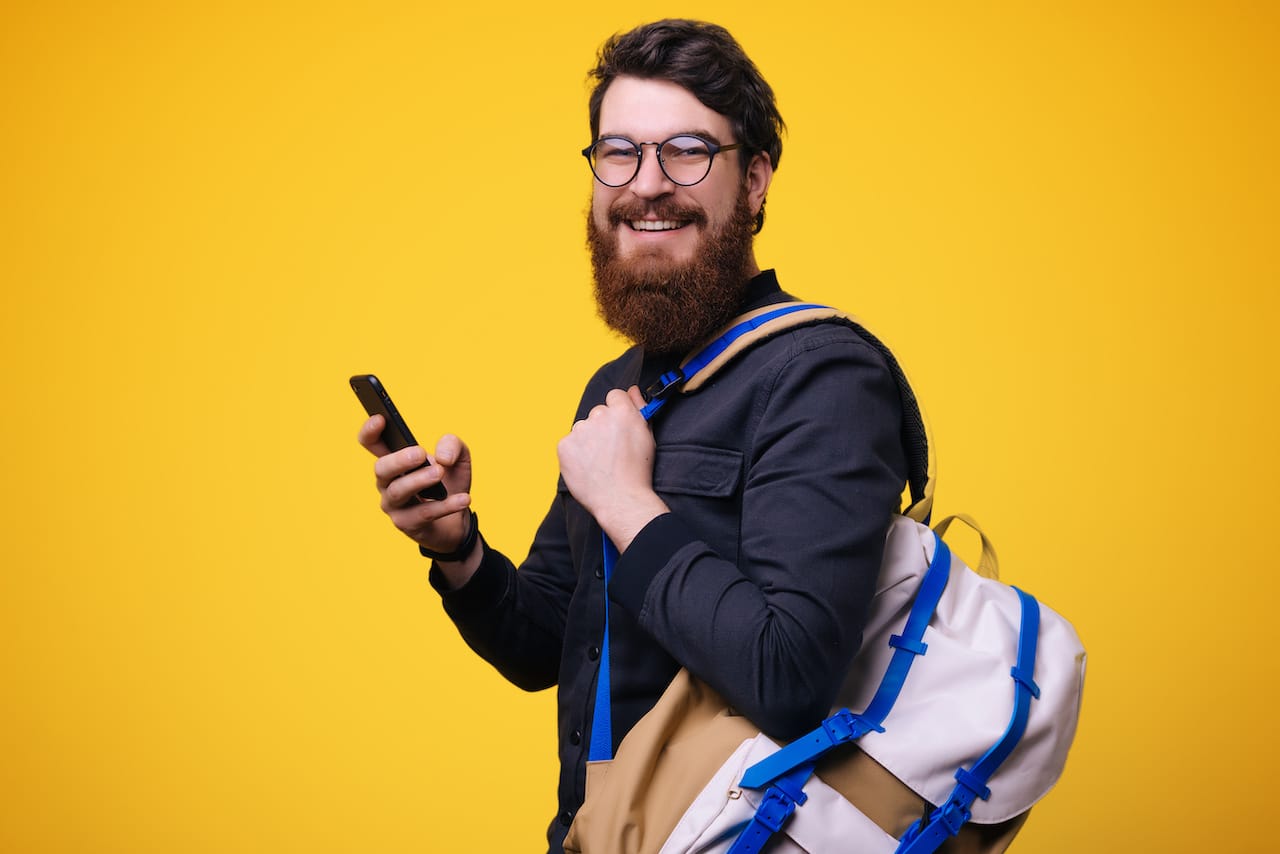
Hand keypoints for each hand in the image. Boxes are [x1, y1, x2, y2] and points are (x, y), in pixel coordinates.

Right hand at [357, 416, 479, 577]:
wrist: (458, 520)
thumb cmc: (450, 485)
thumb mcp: (459, 459)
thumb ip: (453, 446)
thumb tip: (443, 458)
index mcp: (395, 462)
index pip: (372, 444)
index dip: (370, 431)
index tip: (380, 418)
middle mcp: (388, 483)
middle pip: (381, 469)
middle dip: (399, 460)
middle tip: (420, 453)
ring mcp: (394, 505)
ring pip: (397, 492)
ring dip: (419, 481)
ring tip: (439, 473)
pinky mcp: (408, 524)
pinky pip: (423, 514)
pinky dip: (445, 506)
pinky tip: (464, 499)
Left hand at [557, 387, 668, 551]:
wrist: (620, 499)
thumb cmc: (637, 472)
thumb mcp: (647, 437)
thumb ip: (639, 408)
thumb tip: (632, 390)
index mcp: (622, 412)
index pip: (614, 396)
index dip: (617, 411)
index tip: (618, 426)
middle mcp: (599, 416)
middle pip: (597, 413)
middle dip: (602, 427)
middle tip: (610, 450)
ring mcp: (580, 431)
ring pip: (582, 429)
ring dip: (588, 440)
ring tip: (599, 463)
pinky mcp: (565, 446)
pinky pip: (569, 444)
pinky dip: (575, 454)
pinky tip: (587, 467)